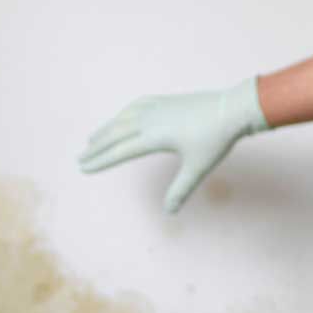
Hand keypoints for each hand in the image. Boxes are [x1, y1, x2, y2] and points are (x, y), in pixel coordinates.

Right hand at [76, 77, 268, 214]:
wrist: (232, 109)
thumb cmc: (215, 139)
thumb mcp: (198, 168)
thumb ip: (180, 189)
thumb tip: (169, 212)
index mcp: (155, 136)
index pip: (121, 151)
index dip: (101, 161)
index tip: (85, 168)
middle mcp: (150, 120)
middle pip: (115, 134)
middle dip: (96, 147)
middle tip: (80, 158)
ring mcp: (156, 107)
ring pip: (123, 118)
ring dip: (105, 129)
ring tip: (91, 139)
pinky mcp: (165, 101)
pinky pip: (136, 106)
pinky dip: (122, 114)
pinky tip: (120, 118)